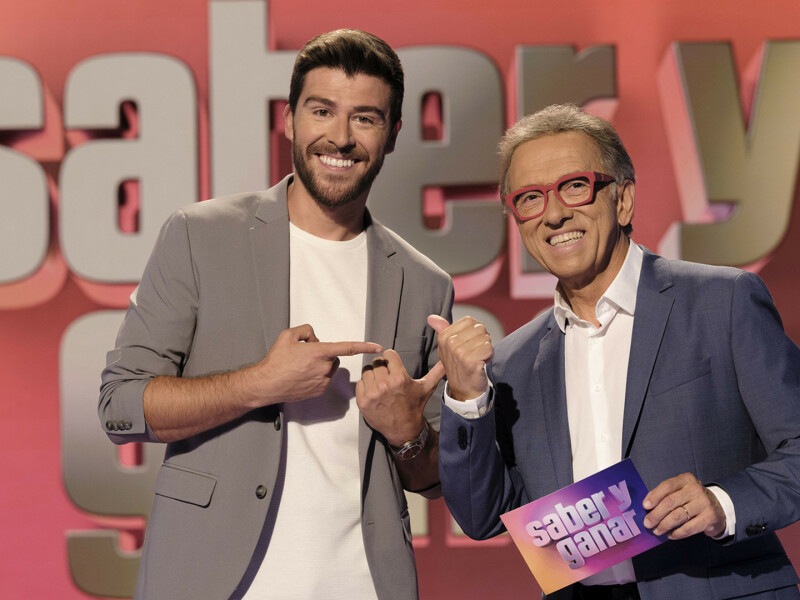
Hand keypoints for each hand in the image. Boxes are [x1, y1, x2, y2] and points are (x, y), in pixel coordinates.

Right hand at [246, 324, 381, 405]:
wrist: (267, 384)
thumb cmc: (276, 360)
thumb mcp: (288, 335)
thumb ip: (307, 331)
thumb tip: (316, 339)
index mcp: (319, 352)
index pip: (348, 348)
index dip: (365, 346)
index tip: (378, 347)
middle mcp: (324, 368)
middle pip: (334, 356)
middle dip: (325, 354)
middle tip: (306, 355)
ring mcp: (322, 381)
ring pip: (329, 368)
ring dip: (322, 365)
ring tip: (302, 367)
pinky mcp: (319, 391)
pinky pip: (324, 379)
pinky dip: (317, 376)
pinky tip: (302, 376)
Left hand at [356, 349, 444, 446]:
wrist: (404, 429)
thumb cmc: (414, 406)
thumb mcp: (426, 387)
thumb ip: (437, 371)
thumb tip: (447, 360)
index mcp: (399, 378)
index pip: (388, 354)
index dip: (391, 359)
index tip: (394, 366)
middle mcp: (384, 385)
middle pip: (376, 362)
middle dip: (382, 367)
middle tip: (387, 377)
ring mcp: (372, 394)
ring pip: (366, 371)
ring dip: (372, 376)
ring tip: (381, 384)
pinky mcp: (363, 401)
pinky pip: (359, 383)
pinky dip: (365, 386)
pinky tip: (374, 393)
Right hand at [427, 314, 492, 400]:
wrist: (464, 390)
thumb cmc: (459, 366)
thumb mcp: (447, 347)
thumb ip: (442, 329)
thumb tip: (431, 317)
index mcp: (444, 336)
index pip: (470, 321)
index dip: (475, 332)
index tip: (469, 344)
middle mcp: (449, 342)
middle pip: (480, 328)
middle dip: (482, 340)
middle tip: (475, 353)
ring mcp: (459, 352)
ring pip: (486, 338)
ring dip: (487, 349)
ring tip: (478, 358)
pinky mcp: (470, 360)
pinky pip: (489, 348)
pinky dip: (490, 356)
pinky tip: (482, 364)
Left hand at [642, 472, 725, 538]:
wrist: (717, 507)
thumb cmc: (691, 498)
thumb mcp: (680, 490)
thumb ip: (665, 494)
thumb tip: (647, 505)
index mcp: (686, 480)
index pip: (667, 486)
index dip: (654, 496)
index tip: (645, 506)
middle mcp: (695, 489)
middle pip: (670, 502)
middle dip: (656, 514)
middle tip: (647, 523)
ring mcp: (703, 503)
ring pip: (678, 516)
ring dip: (664, 525)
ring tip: (657, 530)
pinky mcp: (709, 518)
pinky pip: (688, 528)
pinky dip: (676, 533)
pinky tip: (670, 535)